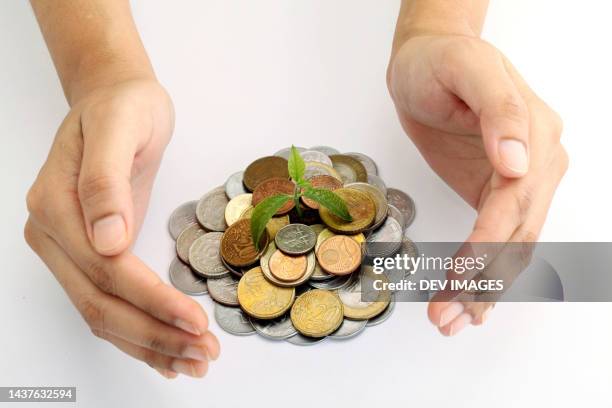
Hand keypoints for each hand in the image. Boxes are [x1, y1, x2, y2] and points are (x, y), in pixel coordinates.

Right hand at [24, 79, 218, 377]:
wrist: (116, 99)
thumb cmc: (123, 107)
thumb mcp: (120, 127)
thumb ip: (106, 181)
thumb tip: (106, 240)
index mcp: (56, 207)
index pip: (106, 271)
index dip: (151, 300)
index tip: (193, 321)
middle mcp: (54, 235)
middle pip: (101, 304)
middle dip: (155, 334)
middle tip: (204, 353)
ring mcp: (68, 249)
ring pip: (102, 314)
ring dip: (149, 344)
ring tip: (194, 362)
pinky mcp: (89, 255)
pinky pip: (107, 303)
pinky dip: (137, 332)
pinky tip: (165, 352)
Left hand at [387, 34, 567, 334]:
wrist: (425, 60)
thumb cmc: (441, 60)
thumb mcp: (467, 68)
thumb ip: (498, 110)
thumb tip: (518, 161)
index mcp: (536, 137)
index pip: (515, 202)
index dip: (488, 243)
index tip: (463, 276)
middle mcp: (537, 165)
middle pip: (515, 234)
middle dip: (482, 280)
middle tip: (445, 316)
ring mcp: (519, 181)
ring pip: (510, 246)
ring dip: (483, 289)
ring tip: (450, 322)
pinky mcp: (495, 192)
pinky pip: (497, 239)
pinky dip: (484, 273)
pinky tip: (469, 302)